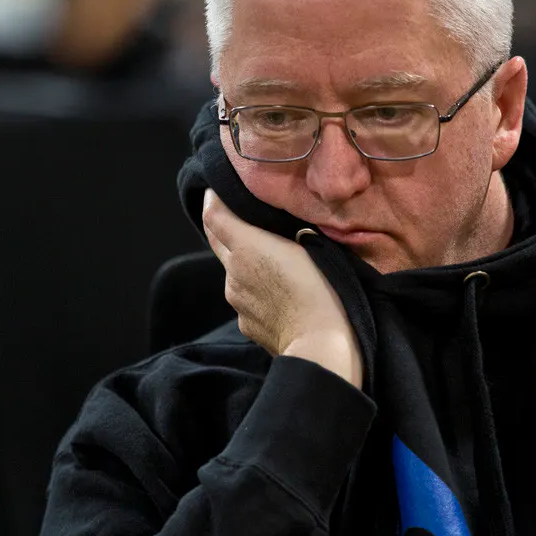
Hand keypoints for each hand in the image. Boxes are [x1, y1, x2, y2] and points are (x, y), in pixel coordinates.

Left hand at [202, 190, 362, 387]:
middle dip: (225, 226)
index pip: (213, 216)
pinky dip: (255, 290)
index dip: (212, 199)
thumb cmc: (323, 290)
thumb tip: (284, 231)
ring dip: (244, 261)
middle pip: (217, 241)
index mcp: (246, 247)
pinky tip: (278, 293)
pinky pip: (245, 298)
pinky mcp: (245, 323)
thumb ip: (288, 233)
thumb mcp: (311, 248)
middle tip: (240, 214)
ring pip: (233, 272)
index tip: (217, 189)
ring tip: (270, 259)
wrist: (321, 346)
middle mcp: (232, 272)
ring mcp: (236, 300)